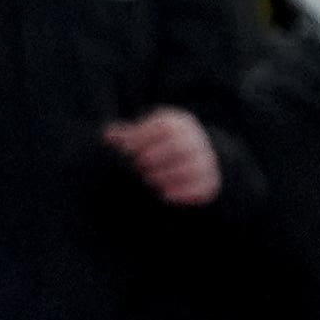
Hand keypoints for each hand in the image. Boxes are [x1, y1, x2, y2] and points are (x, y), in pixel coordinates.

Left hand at [105, 108, 221, 206]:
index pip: (164, 127)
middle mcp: (196, 139)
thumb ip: (127, 136)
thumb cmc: (158, 144)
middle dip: (155, 159)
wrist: (194, 156)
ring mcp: (206, 159)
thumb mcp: (145, 135)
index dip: (143, 138)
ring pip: (192, 166)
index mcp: (178, 123)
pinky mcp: (212, 180)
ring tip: (150, 181)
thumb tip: (108, 135)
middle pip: (178, 146)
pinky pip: (203, 187)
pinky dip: (184, 193)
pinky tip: (165, 196)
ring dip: (168, 175)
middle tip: (138, 168)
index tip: (127, 150)